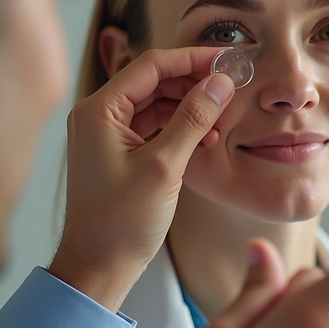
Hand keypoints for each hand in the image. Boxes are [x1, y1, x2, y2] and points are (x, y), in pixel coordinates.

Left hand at [49, 47, 234, 310]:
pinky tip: (205, 138)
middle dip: (193, 84)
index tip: (226, 61)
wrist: (98, 267)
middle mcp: (98, 115)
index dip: (192, 59)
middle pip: (154, 81)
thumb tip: (221, 83)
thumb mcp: (165, 166)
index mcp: (99, 110)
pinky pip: (153, 126)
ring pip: (156, 103)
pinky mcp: (118, 152)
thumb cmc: (122, 222)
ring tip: (222, 120)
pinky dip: (180, 128)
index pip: (151, 66)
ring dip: (190, 108)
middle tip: (230, 90)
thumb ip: (193, 119)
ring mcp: (106, 134)